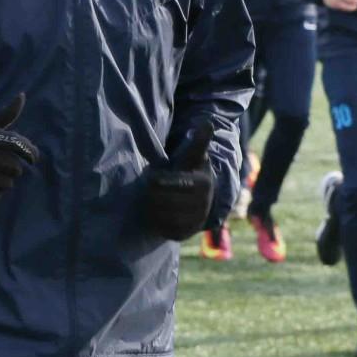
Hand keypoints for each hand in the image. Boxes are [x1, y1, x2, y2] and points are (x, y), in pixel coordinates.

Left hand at [142, 122, 214, 240]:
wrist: (197, 199)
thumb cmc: (189, 171)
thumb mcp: (192, 156)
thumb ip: (199, 141)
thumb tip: (207, 122)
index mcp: (202, 183)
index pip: (160, 182)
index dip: (153, 179)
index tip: (153, 176)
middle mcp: (202, 205)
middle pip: (156, 198)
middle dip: (149, 192)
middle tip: (151, 188)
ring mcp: (195, 221)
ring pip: (156, 214)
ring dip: (149, 206)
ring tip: (153, 199)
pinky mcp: (186, 234)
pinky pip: (160, 228)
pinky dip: (154, 220)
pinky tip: (157, 212)